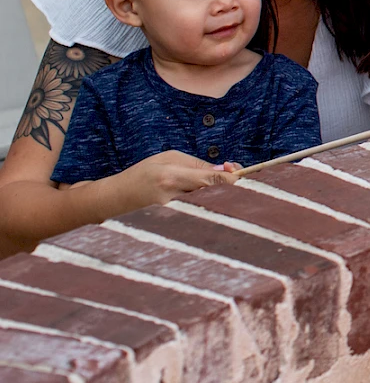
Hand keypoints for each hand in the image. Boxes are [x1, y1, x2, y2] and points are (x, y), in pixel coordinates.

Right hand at [117, 150, 236, 207]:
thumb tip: (225, 172)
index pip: (210, 181)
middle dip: (229, 187)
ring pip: (207, 205)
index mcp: (171, 177)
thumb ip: (198, 165)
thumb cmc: (143, 174)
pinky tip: (206, 198)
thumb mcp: (168, 158)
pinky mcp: (171, 223)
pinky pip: (196, 212)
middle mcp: (172, 198)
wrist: (115, 198)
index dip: (232, 179)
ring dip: (218, 196)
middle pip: (213, 195)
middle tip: (236, 177)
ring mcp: (171, 214)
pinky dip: (206, 204)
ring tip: (221, 187)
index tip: (242, 175)